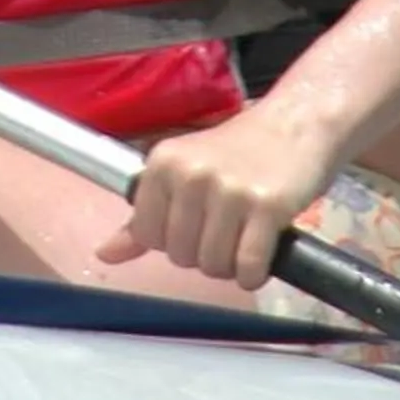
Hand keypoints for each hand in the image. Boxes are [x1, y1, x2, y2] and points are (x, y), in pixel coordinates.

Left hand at [99, 104, 339, 291]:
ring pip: (213, 266)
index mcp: (163, 164)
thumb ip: (143, 217)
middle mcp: (190, 174)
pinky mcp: (266, 207)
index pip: (148, 235)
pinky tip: (262, 254)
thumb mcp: (183, 173)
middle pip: (180, 256)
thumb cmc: (237, 152)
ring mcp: (229, 191)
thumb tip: (104, 253)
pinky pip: (248, 267)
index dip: (172, 241)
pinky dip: (254, 273)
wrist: (295, 126)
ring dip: (231, 265)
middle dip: (203, 255)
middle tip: (226, 231)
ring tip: (244, 238)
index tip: (196, 225)